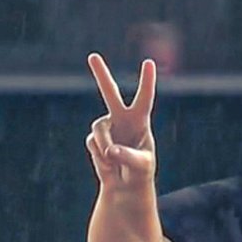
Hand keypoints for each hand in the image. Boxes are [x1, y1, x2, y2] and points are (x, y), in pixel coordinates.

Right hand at [85, 53, 156, 190]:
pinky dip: (99, 157)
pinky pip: (92, 143)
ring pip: (99, 128)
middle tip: (92, 56)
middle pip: (110, 93)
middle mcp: (123, 119)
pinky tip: (108, 165)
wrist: (126, 185)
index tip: (148, 62)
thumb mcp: (142, 166)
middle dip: (101, 75)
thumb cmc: (141, 172)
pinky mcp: (95, 138)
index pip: (145, 98)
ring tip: (113, 162)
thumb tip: (110, 150)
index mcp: (140, 121)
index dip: (146, 81)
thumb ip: (128, 157)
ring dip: (105, 145)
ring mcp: (108, 127)